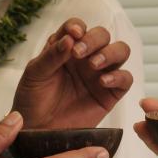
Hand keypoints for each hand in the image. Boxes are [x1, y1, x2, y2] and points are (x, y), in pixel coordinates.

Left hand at [14, 19, 132, 129]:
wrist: (37, 130)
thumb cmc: (32, 100)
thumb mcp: (35, 74)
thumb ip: (51, 55)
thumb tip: (69, 39)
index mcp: (66, 48)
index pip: (78, 27)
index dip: (78, 26)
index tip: (73, 34)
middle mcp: (86, 58)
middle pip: (102, 35)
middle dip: (94, 39)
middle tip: (79, 53)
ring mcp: (100, 74)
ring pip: (120, 51)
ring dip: (110, 52)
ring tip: (94, 65)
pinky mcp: (110, 94)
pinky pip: (125, 78)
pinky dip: (118, 76)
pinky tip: (103, 82)